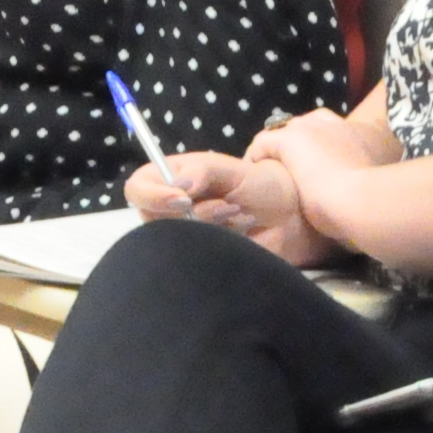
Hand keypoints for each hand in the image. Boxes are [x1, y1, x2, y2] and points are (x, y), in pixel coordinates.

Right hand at [132, 149, 335, 267]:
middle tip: (228, 207)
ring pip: (175, 242)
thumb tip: (178, 186)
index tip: (181, 199)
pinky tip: (243, 237)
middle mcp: (172, 210)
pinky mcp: (201, 260)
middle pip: (152, 221)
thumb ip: (203, 172)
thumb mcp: (233, 169)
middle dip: (193, 215)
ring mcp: (186, 237)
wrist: (293, 216)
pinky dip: (222, 247)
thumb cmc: (263, 185)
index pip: (138, 188)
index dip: (151, 195)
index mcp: (172, 180)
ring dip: (212, 228)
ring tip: (240, 216)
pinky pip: (195, 262)